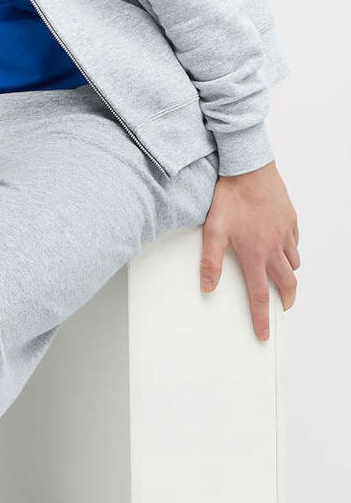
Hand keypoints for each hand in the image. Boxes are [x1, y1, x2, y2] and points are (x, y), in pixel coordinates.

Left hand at [200, 161, 299, 340]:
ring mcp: (285, 232)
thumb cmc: (229, 199)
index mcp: (255, 254)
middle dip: (286, 299)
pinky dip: (291, 250)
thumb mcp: (212, 231)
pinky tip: (282, 246)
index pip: (260, 295)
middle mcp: (275, 247)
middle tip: (282, 307)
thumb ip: (210, 261)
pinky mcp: (290, 218)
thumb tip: (207, 287)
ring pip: (294, 261)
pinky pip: (295, 241)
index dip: (262, 317)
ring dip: (289, 273)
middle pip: (287, 282)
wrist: (249, 169)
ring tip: (280, 277)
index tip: (264, 334)